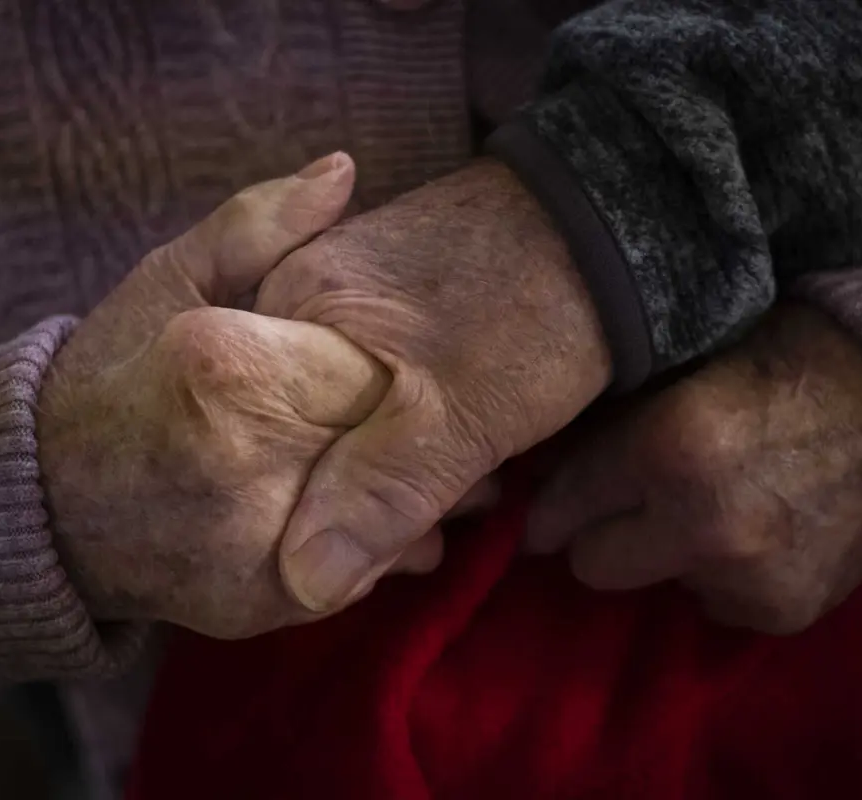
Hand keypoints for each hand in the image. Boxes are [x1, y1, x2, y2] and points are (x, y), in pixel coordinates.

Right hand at [37, 155, 438, 638]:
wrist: (45, 505)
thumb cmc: (114, 374)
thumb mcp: (172, 280)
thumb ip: (262, 226)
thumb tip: (343, 170)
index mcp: (226, 373)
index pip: (376, 367)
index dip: (397, 363)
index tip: (400, 355)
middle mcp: (243, 471)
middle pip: (394, 445)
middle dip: (417, 425)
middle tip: (429, 402)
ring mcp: (254, 552)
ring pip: (394, 516)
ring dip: (412, 488)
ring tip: (396, 454)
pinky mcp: (263, 608)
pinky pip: (362, 569)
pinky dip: (375, 539)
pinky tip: (361, 508)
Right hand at [254, 160, 611, 612]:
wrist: (609, 224)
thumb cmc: (536, 315)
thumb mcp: (462, 416)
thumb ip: (383, 491)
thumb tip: (305, 582)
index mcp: (289, 309)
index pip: (253, 434)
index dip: (303, 503)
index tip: (379, 539)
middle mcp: (294, 290)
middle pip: (288, 426)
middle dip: (350, 486)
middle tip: (436, 517)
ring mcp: (339, 285)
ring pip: (330, 411)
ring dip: (384, 462)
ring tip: (457, 490)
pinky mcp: (381, 294)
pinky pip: (362, 384)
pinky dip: (400, 425)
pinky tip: (450, 449)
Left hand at [526, 303, 861, 633]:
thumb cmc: (798, 356)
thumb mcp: (693, 358)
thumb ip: (618, 412)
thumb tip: (543, 456)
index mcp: (671, 445)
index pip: (563, 503)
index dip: (550, 502)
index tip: (544, 508)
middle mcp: (703, 525)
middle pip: (593, 566)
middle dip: (598, 535)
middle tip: (622, 505)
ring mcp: (747, 579)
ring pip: (655, 584)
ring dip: (667, 553)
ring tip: (713, 502)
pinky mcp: (784, 613)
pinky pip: (715, 603)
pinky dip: (722, 574)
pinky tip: (760, 527)